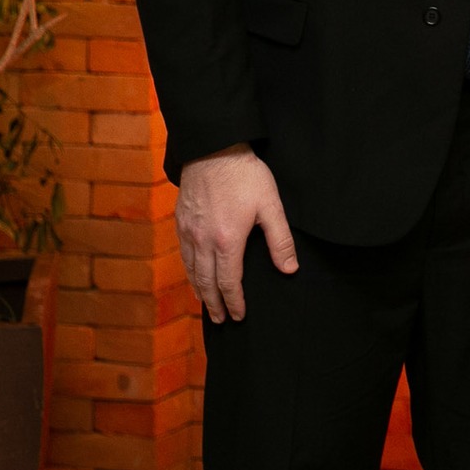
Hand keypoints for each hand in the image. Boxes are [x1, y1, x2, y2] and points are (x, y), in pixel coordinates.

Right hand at [175, 143, 296, 323]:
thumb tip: (289, 269)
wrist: (213, 149)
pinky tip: (194, 274)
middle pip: (206, 282)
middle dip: (214, 304)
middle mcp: (203, 241)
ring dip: (199, 291)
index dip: (235, 302)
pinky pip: (183, 255)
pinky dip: (189, 272)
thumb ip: (280, 241)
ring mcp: (189, 232)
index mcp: (227, 241)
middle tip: (221, 320)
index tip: (240, 315)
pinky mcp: (181, 221)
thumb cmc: (246, 176)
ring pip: (191, 271)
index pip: (229, 282)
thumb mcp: (271, 207)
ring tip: (207, 304)